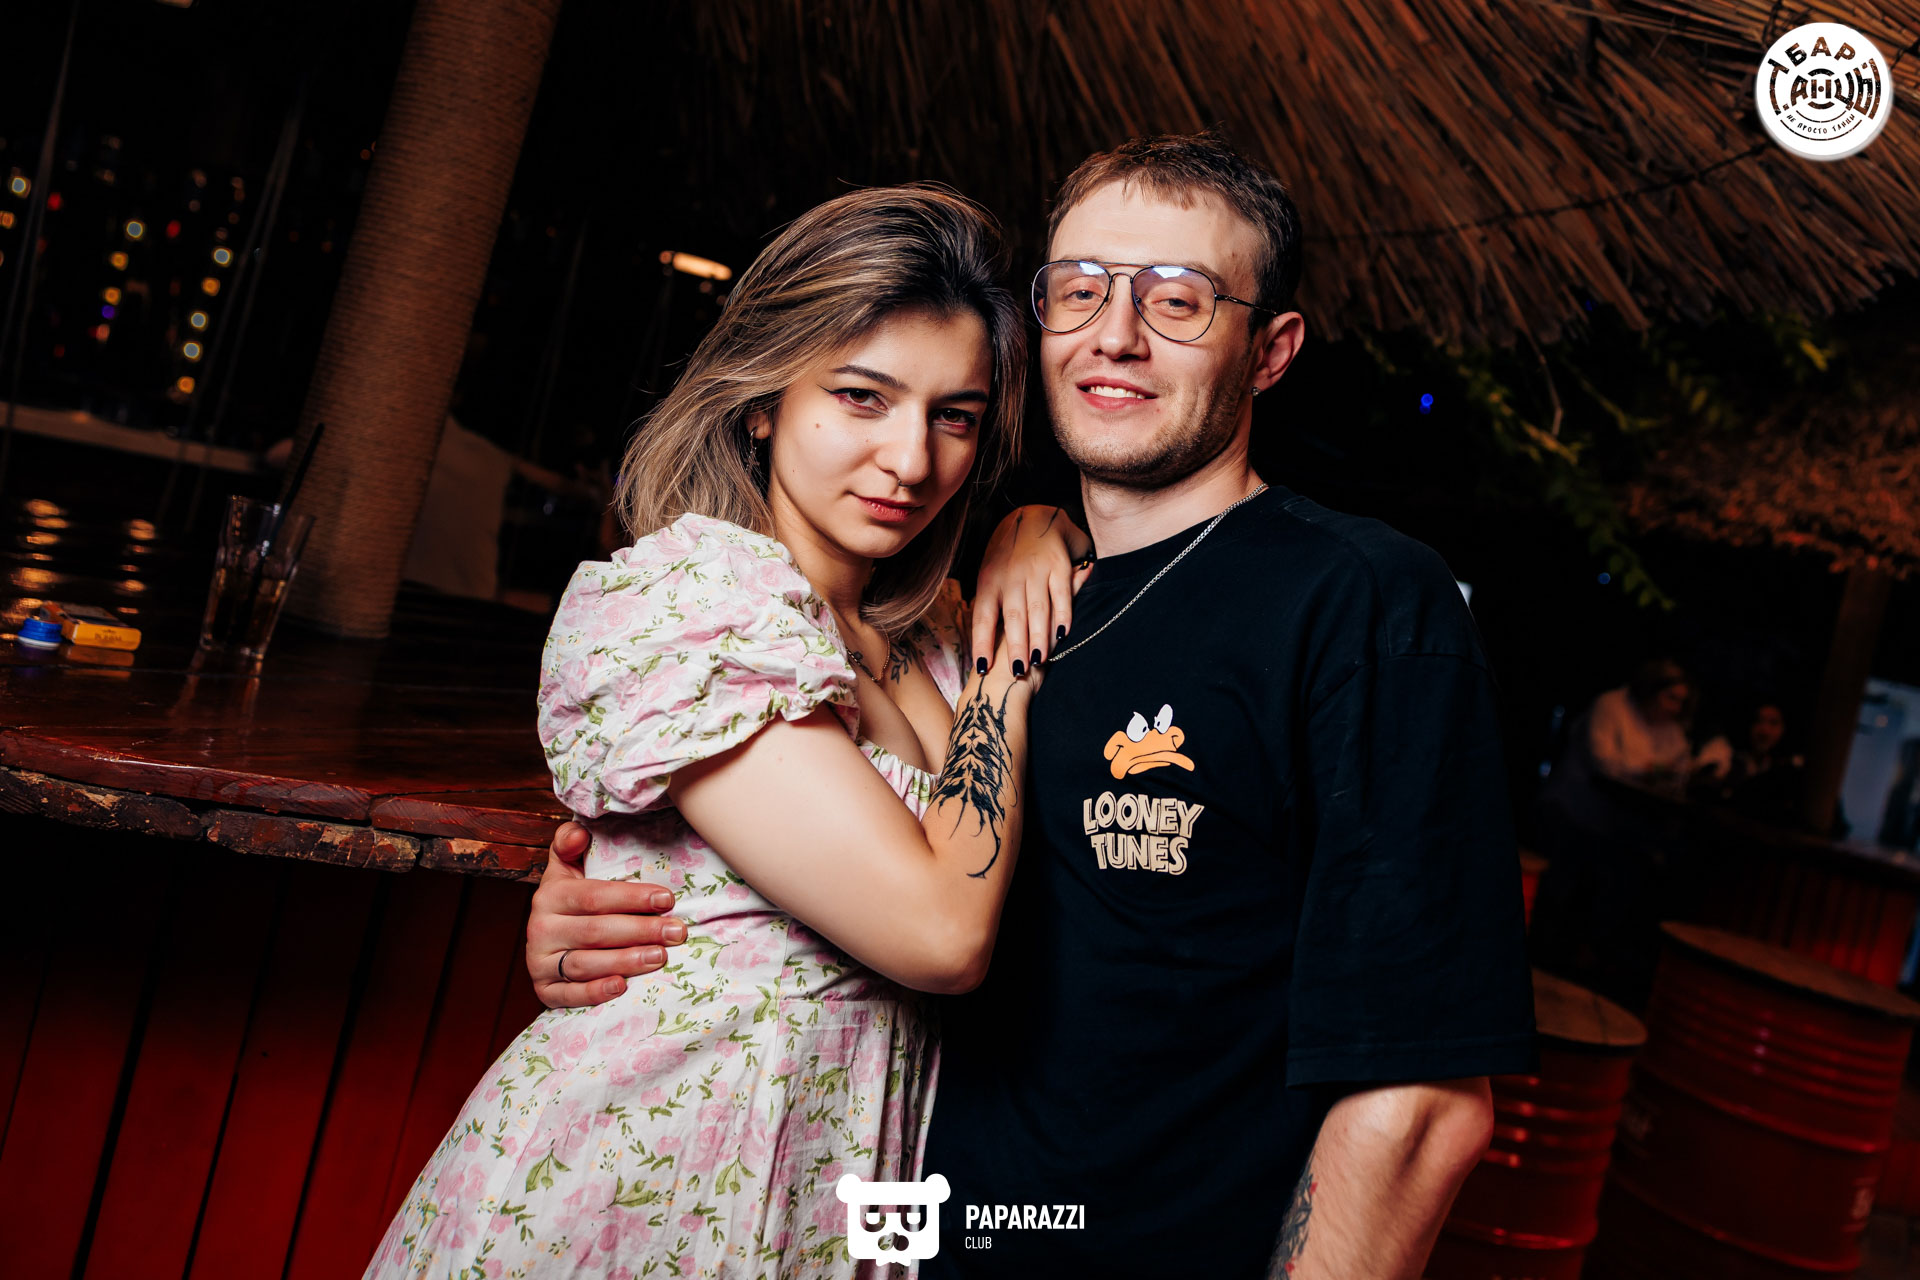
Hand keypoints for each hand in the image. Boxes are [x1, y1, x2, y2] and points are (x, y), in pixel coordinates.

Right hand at [527, 820, 686, 1007]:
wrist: (547, 940)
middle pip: (596, 931)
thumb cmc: (572, 900)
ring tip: (660, 957)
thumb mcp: (567, 868)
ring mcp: (540, 962)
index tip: (667, 899)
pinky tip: (622, 987)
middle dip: (641, 930)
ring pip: (585, 964)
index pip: (595, 897)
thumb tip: (580, 832)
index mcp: (550, 895)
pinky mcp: (544, 990)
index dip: (632, 898)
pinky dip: (595, 992)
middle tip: (676, 932)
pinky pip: (569, 995)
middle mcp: (540, 929)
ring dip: (626, 961)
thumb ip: (570, 843)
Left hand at [970, 505, 1092, 672]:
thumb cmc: (1007, 554)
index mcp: (989, 581)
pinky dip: (1063, 615)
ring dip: (1039, 637)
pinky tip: (1063, 635)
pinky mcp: (1059, 567)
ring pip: (1037, 609)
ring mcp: (1036, 571)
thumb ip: (989, 603)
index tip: (983, 668)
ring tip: (1038, 660)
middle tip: (1016, 672)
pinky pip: (1061, 595)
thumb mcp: (989, 572)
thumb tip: (982, 641)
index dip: (982, 643)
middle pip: (1013, 617)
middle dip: (1015, 646)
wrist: (1033, 516)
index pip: (983, 617)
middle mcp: (1012, 577)